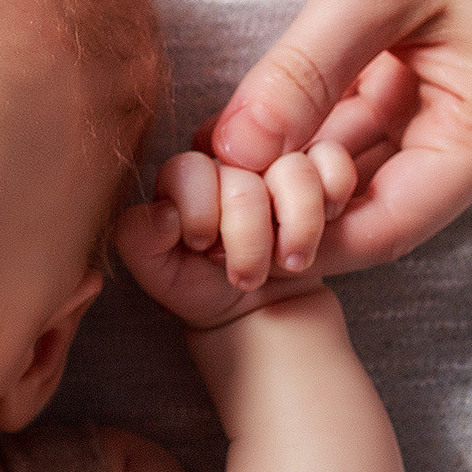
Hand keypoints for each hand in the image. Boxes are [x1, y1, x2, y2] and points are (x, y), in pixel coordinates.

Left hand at [117, 144, 357, 330]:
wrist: (256, 312)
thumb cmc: (200, 285)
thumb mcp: (158, 271)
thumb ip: (138, 238)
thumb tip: (163, 213)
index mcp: (188, 175)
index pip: (189, 169)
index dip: (198, 210)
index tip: (201, 245)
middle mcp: (232, 162)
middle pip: (244, 173)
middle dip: (247, 233)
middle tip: (246, 273)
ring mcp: (277, 164)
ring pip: (293, 166)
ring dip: (296, 222)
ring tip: (291, 261)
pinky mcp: (320, 172)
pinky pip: (333, 159)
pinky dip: (333, 190)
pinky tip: (328, 220)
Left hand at [204, 0, 471, 274]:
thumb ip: (298, 77)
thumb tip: (229, 155)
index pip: (384, 228)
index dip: (297, 241)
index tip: (216, 244)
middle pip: (367, 200)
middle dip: (282, 205)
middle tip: (194, 204)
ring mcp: (451, 85)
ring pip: (350, 157)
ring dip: (283, 162)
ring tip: (200, 165)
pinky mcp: (419, 48)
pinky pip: (349, 110)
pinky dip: (296, 119)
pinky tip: (233, 121)